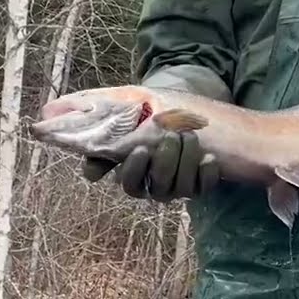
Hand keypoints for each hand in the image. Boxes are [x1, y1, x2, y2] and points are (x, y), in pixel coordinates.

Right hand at [82, 129, 220, 200]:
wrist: (176, 110)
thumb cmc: (146, 116)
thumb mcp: (124, 120)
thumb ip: (105, 141)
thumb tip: (90, 173)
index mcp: (134, 175)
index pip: (130, 184)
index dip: (134, 169)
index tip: (141, 148)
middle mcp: (155, 186)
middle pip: (158, 185)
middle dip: (165, 159)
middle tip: (170, 135)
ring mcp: (178, 187)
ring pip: (182, 186)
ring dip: (186, 160)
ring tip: (189, 136)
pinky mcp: (200, 184)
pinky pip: (204, 187)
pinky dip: (207, 173)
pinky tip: (208, 157)